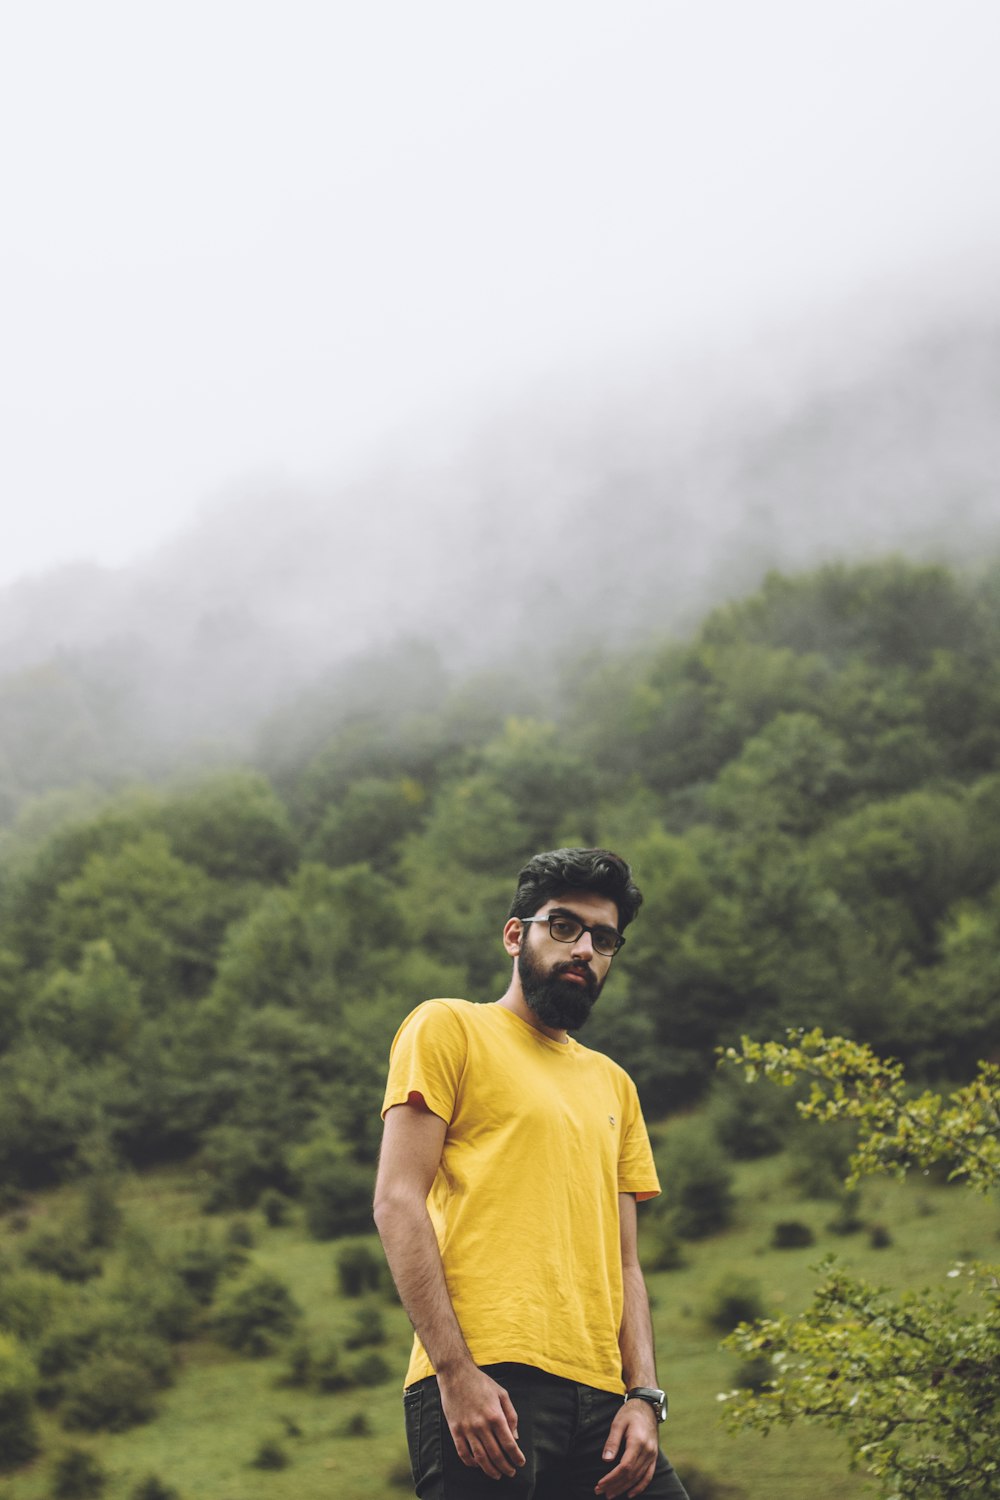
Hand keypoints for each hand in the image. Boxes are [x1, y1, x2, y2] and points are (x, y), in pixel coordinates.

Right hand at [438, 1364, 525, 1479]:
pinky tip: (477, 1465)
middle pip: (496, 1454)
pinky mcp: (455, 1430)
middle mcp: (482, 1425)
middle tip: (511, 1472)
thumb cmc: (481, 1382)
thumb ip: (511, 1415)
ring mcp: (467, 1428)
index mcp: (495, 1415)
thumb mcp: (502, 1393)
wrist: (456, 1374)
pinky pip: (463, 1452)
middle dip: (505, 1466)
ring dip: (490, 1469)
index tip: (521, 1463)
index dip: (516, 1456)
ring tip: (497, 1474)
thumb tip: (515, 1436)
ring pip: (480, 1457)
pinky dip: (471, 1462)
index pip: (509, 1443)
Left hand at [594, 1399, 659, 1497]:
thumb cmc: (630, 1412)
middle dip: (615, 1485)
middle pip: (631, 1475)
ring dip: (624, 1488)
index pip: (624, 1467)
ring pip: (638, 1477)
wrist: (647, 1406)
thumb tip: (606, 1461)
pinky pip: (648, 1476)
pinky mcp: (654, 1456)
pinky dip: (640, 1487)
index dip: (612, 1478)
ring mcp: (652, 1455)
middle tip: (600, 1492)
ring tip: (610, 1494)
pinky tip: (630, 1494)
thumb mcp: (618, 1423)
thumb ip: (612, 1442)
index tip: (600, 1484)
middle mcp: (647, 1451)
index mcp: (638, 1442)